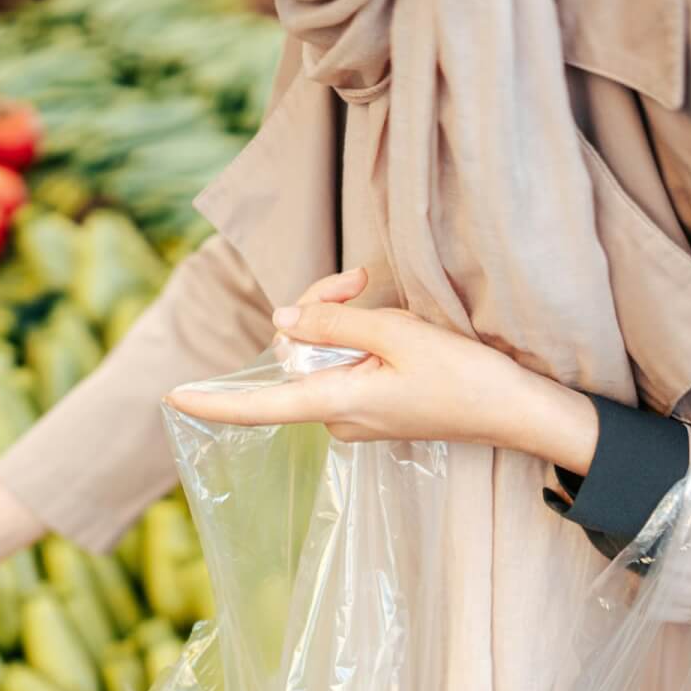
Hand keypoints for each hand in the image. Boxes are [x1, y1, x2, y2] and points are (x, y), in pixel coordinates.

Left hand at [166, 267, 601, 473]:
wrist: (516, 413)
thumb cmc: (465, 377)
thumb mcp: (399, 336)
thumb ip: (334, 324)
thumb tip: (284, 318)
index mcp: (338, 403)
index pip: (261, 405)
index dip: (215, 400)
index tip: (173, 396)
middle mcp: (337, 415)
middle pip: (298, 353)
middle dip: (319, 307)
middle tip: (360, 275)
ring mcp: (355, 415)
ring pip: (322, 355)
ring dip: (343, 318)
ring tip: (382, 293)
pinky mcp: (373, 408)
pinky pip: (345, 366)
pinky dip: (359, 338)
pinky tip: (394, 325)